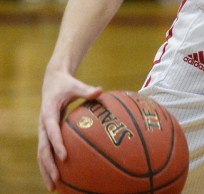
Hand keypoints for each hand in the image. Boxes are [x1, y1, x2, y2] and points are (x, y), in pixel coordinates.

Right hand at [37, 70, 100, 191]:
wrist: (52, 82)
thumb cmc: (66, 84)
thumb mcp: (75, 85)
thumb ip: (86, 90)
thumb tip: (100, 90)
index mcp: (48, 114)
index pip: (52, 132)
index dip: (57, 144)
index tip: (64, 157)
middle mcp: (43, 125)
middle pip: (43, 149)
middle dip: (48, 165)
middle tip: (57, 179)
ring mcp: (43, 132)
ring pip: (41, 155)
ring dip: (46, 170)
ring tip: (54, 187)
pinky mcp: (46, 135)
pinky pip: (46, 152)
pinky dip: (49, 165)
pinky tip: (58, 178)